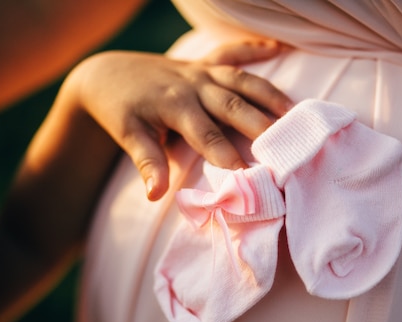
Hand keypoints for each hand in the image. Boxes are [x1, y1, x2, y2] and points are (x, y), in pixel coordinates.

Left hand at [65, 39, 292, 199]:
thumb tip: (155, 194)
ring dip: (269, 95)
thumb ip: (147, 163)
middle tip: (287, 145)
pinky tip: (277, 47)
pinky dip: (254, 48)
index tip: (250, 178)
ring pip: (241, 80)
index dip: (229, 158)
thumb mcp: (128, 135)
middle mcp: (193, 84)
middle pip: (233, 106)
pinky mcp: (202, 62)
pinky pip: (231, 52)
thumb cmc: (119, 109)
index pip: (207, 137)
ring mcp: (201, 70)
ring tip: (294, 113)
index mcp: (176, 106)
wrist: (106, 73)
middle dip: (261, 126)